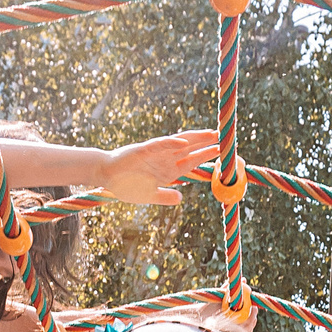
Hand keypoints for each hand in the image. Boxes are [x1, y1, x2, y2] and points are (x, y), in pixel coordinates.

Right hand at [97, 130, 218, 204]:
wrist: (105, 176)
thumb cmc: (125, 184)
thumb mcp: (148, 195)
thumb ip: (164, 196)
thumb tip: (180, 198)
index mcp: (168, 170)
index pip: (192, 161)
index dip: (207, 156)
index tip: (223, 153)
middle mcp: (165, 159)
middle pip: (191, 148)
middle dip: (207, 143)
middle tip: (226, 137)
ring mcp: (155, 153)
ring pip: (179, 142)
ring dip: (195, 138)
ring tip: (211, 133)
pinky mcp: (143, 150)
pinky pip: (159, 145)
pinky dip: (171, 143)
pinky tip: (184, 142)